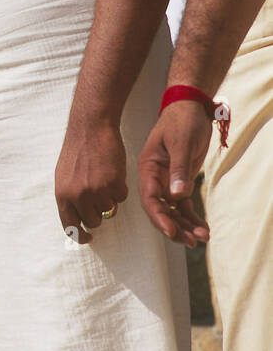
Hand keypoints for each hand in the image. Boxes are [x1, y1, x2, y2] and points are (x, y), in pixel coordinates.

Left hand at [55, 119, 127, 244]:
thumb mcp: (63, 176)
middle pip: (93, 220)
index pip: (70, 225)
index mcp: (62, 194)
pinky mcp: (113, 185)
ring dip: (110, 198)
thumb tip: (76, 218)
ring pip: (110, 210)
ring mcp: (97, 191)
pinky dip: (120, 188)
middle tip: (99, 194)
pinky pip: (122, 198)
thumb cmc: (77, 151)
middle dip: (98, 212)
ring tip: (103, 178)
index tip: (88, 238)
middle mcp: (78, 196)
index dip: (80, 235)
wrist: (90, 129)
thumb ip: (69, 197)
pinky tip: (112, 173)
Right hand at [138, 100, 211, 245]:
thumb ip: (179, 169)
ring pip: (172, 210)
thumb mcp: (181, 142)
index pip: (149, 198)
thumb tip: (177, 196)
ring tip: (202, 238)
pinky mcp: (180, 181)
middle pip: (160, 209)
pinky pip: (183, 205)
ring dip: (185, 226)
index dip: (159, 217)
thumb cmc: (183, 122)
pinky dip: (191, 218)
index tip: (171, 232)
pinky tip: (203, 228)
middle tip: (191, 242)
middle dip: (174, 227)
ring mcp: (167, 181)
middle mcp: (155, 177)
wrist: (191, 109)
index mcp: (148, 167)